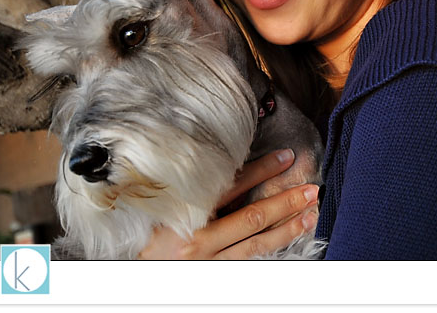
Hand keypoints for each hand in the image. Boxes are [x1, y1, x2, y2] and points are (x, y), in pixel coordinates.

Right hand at [138, 149, 319, 259]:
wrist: (126, 277)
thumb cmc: (140, 242)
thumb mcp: (158, 212)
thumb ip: (188, 195)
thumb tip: (223, 171)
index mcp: (184, 217)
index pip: (230, 188)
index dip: (261, 171)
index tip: (284, 158)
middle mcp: (198, 242)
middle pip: (252, 217)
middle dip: (285, 201)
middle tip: (310, 188)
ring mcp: (209, 263)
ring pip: (257, 244)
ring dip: (287, 227)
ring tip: (310, 213)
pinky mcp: (215, 278)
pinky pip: (249, 261)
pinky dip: (272, 249)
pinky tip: (288, 238)